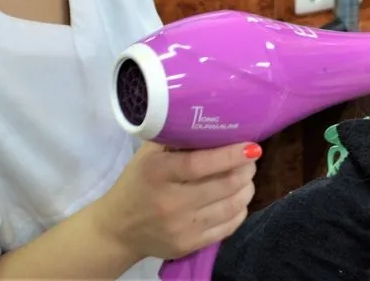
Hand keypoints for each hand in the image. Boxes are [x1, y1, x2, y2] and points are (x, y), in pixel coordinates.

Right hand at [95, 142, 259, 261]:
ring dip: (247, 188)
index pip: (199, 164)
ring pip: (231, 206)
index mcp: (157, 172)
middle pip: (223, 185)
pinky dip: (240, 210)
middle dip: (246, 169)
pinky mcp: (189, 246)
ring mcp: (181, 227)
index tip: (251, 146)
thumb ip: (176, 137)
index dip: (230, 155)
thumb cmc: (137, 182)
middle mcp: (170, 202)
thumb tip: (214, 123)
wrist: (118, 229)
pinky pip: (228, 227)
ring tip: (246, 177)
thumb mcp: (148, 154)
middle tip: (250, 159)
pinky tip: (238, 199)